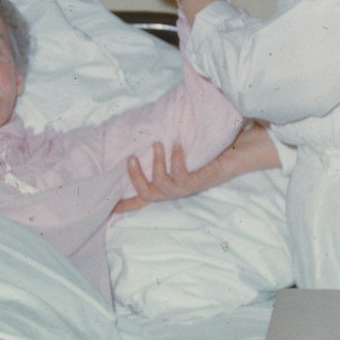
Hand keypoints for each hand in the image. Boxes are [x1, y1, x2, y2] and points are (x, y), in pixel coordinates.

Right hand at [112, 141, 231, 214]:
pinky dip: (176, 159)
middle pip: (145, 194)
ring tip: (157, 144)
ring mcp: (184, 189)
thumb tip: (143, 132)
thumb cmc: (203, 152)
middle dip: (134, 178)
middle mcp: (172, 191)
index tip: (107, 207)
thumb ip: (160, 148)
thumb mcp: (176, 152)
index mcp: (164, 186)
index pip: (140, 200)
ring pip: (161, 185)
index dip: (124, 205)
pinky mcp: (197, 183)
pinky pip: (181, 175)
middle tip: (131, 158)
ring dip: (156, 164)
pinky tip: (176, 145)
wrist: (233, 155)